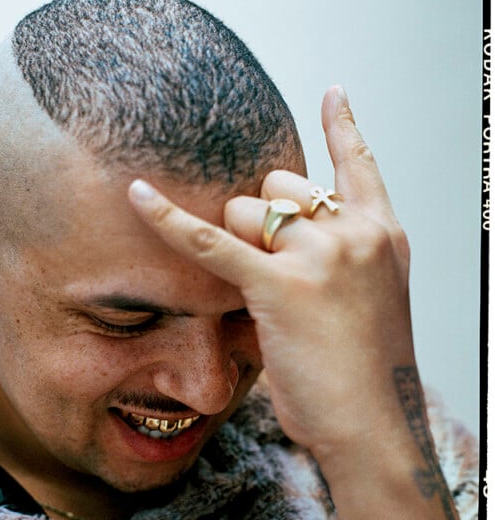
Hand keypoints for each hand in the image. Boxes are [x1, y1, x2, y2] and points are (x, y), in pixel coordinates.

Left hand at [129, 86, 414, 467]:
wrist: (375, 427)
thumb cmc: (366, 377)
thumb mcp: (371, 306)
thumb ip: (343, 264)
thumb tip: (291, 248)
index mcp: (384, 235)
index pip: (360, 165)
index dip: (344, 126)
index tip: (333, 92)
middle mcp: (356, 233)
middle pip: (280, 186)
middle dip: (258, 218)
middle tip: (263, 270)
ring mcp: (321, 255)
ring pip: (247, 211)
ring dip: (235, 243)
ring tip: (256, 294)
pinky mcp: (279, 285)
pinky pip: (209, 242)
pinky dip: (167, 220)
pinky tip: (136, 194)